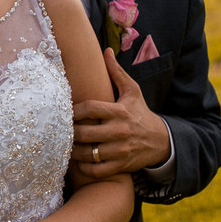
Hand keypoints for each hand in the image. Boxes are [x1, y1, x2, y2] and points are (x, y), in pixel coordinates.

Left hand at [72, 48, 169, 177]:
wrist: (161, 141)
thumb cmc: (140, 113)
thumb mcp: (132, 91)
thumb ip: (116, 72)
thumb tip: (106, 51)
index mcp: (119, 111)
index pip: (89, 109)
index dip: (73, 111)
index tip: (65, 112)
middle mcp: (119, 131)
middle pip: (84, 133)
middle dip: (69, 133)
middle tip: (59, 131)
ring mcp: (120, 150)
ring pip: (88, 154)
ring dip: (73, 151)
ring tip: (65, 145)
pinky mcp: (121, 166)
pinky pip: (97, 171)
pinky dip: (84, 168)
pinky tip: (78, 162)